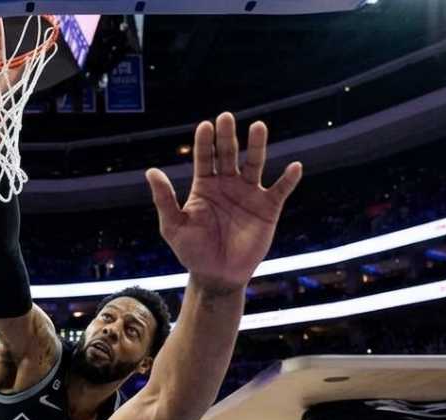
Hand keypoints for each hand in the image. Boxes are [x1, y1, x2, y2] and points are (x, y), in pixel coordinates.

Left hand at [146, 113, 302, 289]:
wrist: (217, 274)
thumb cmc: (193, 251)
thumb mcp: (174, 226)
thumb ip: (165, 199)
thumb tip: (151, 171)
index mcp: (204, 186)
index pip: (204, 158)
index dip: (204, 143)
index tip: (205, 126)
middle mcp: (228, 184)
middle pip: (229, 154)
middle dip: (227, 136)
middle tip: (226, 117)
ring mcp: (249, 194)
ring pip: (254, 164)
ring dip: (257, 146)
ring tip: (258, 127)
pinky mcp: (268, 208)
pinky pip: (280, 190)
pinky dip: (288, 179)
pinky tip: (294, 168)